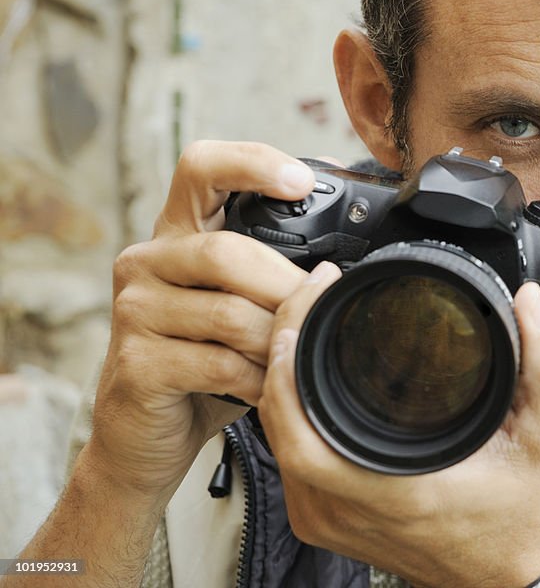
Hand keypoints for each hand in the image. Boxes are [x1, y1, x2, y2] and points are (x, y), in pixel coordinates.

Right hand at [86, 140, 314, 500]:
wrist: (145, 435)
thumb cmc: (206, 360)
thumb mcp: (241, 301)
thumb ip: (276, 260)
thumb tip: (345, 208)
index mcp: (177, 232)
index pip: (201, 166)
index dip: (252, 163)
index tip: (302, 182)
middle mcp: (146, 260)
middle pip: (228, 252)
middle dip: (289, 285)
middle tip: (325, 309)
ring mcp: (134, 311)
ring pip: (230, 314)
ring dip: (279, 339)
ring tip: (298, 355)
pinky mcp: (137, 364)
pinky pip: (221, 365)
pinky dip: (260, 380)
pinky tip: (270, 388)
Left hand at [260, 262, 539, 587]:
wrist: (499, 577)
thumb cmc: (515, 514)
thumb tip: (529, 303)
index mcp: (391, 488)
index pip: (301, 429)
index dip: (289, 365)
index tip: (310, 306)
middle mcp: (346, 509)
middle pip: (276, 422)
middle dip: (282, 347)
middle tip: (312, 296)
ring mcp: (325, 520)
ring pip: (273, 439)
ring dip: (281, 378)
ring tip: (307, 323)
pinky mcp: (320, 523)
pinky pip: (284, 459)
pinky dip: (286, 411)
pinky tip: (304, 375)